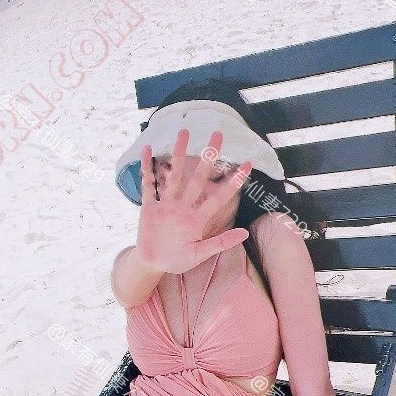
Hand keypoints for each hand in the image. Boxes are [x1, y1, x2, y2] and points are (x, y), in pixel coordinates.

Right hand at [135, 128, 251, 273]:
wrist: (153, 264)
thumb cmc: (177, 260)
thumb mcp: (199, 254)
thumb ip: (220, 243)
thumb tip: (245, 234)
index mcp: (197, 218)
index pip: (219, 197)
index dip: (233, 182)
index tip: (248, 165)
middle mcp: (183, 207)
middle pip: (197, 178)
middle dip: (208, 157)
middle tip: (218, 134)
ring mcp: (166, 205)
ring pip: (174, 175)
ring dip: (179, 155)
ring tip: (184, 132)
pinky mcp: (149, 208)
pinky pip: (148, 185)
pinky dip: (147, 169)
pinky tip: (148, 150)